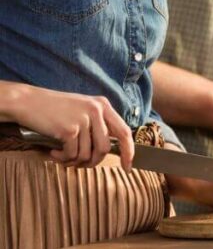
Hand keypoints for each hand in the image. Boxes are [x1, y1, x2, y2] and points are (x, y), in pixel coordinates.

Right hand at [11, 85, 134, 169]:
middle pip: (105, 148)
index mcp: (103, 105)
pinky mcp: (69, 129)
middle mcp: (97, 110)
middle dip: (93, 162)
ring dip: (74, 161)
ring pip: (87, 155)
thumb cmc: (54, 109)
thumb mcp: (82, 109)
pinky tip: (53, 152)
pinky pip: (72, 155)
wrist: (28, 102)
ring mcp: (84, 119)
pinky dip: (62, 158)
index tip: (128, 167)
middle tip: (80, 165)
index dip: (129, 151)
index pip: (124, 131)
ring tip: (62, 156)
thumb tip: (109, 148)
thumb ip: (98, 124)